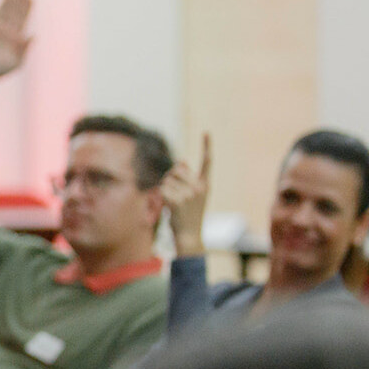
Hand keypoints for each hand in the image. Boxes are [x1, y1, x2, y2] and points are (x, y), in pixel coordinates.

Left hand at [162, 132, 211, 256]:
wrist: (189, 236)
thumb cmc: (189, 216)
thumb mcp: (192, 196)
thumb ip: (187, 178)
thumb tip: (182, 160)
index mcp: (205, 185)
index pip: (207, 162)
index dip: (206, 146)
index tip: (206, 132)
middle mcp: (199, 187)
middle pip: (177, 169)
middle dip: (171, 178)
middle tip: (174, 193)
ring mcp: (189, 195)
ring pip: (167, 180)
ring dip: (165, 189)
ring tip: (173, 203)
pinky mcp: (178, 202)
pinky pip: (162, 190)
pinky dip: (161, 198)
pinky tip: (169, 208)